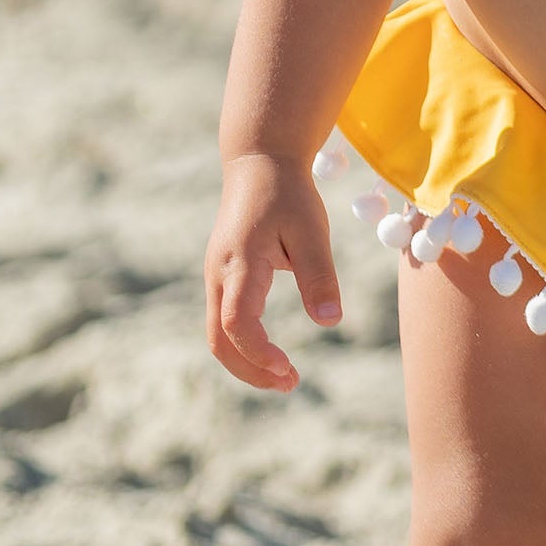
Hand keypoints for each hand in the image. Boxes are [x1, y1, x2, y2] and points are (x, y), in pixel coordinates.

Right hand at [204, 153, 343, 390]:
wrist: (258, 161)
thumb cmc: (288, 193)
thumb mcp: (311, 230)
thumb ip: (319, 275)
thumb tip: (329, 321)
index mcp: (240, 263)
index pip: (237, 324)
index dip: (259, 354)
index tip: (289, 369)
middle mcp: (219, 274)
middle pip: (218, 340)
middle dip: (250, 371)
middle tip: (291, 384)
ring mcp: (216, 276)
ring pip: (217, 334)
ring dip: (246, 361)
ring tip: (286, 376)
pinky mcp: (222, 276)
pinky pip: (223, 320)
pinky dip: (243, 344)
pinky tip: (271, 353)